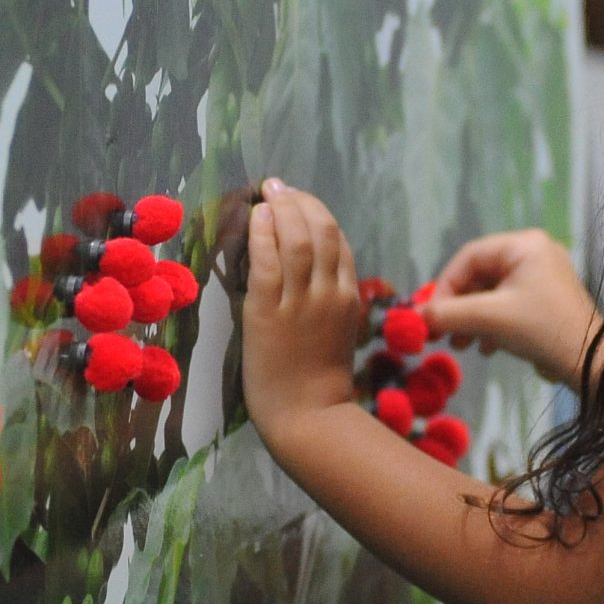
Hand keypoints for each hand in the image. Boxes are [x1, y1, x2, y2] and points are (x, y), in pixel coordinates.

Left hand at [240, 180, 366, 447]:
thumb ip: (330, 302)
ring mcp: (300, 302)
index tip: (298, 200)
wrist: (308, 417)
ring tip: (266, 193)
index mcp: (348, 297)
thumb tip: (311, 273)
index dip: (317, 213)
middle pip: (321, 230)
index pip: (339, 241)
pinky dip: (263, 233)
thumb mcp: (337, 334)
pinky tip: (255, 217)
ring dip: (281, 208)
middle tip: (278, 186)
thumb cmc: (318, 383)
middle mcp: (329, 293)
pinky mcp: (269, 313)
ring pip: (297, 239)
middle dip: (299, 201)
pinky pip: (267, 262)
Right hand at [423, 229, 603, 388]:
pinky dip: (490, 325)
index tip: (430, 315)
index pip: (468, 257)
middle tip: (440, 333)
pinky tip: (485, 348)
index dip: (443, 286)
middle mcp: (534, 254)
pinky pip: (506, 306)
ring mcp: (541, 278)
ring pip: (490, 294)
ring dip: (471, 320)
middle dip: (457, 308)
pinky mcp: (544, 302)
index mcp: (524, 245)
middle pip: (478, 276)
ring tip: (461, 345)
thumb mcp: (489, 319)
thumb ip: (447, 314)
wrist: (590, 364)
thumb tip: (411, 318)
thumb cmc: (542, 330)